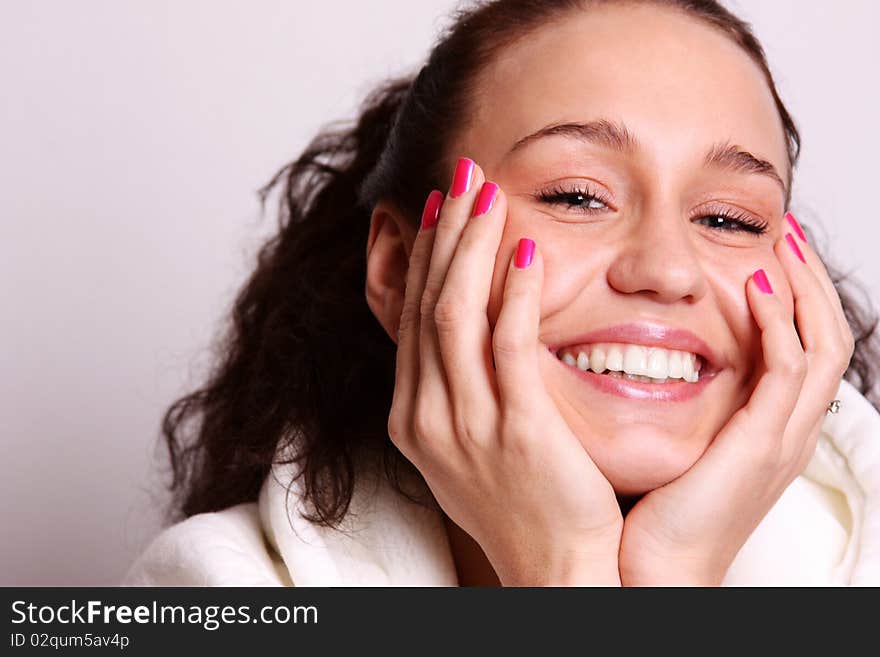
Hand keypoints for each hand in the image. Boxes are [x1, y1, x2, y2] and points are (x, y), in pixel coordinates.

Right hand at [387, 158, 622, 585]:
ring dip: (472, 247)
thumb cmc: (523, 506)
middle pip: (428, 303)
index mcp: (413, 416)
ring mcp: (466, 424)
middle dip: (444, 233)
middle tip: (464, 176)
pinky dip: (513, 294)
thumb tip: (466, 334)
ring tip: (490, 196)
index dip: (426, 256)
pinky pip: (507, 346)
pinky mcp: (517, 430)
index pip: (413, 317)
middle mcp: (427, 415)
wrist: (556, 572)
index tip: (442, 208)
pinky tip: (528, 252)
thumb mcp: (470, 445)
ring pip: (457, 313)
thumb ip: (458, 388)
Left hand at [618, 221, 855, 585]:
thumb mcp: (676, 446)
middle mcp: (787, 431)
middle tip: (788, 232)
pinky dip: (777, 325)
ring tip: (780, 241)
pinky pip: (786, 372)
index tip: (770, 252)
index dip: (796, 299)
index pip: (804, 349)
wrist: (653, 574)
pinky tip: (753, 287)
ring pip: (821, 346)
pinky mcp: (760, 446)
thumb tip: (645, 357)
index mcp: (770, 430)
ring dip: (803, 288)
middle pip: (827, 339)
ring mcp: (781, 439)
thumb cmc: (654, 514)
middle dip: (811, 281)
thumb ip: (678, 404)